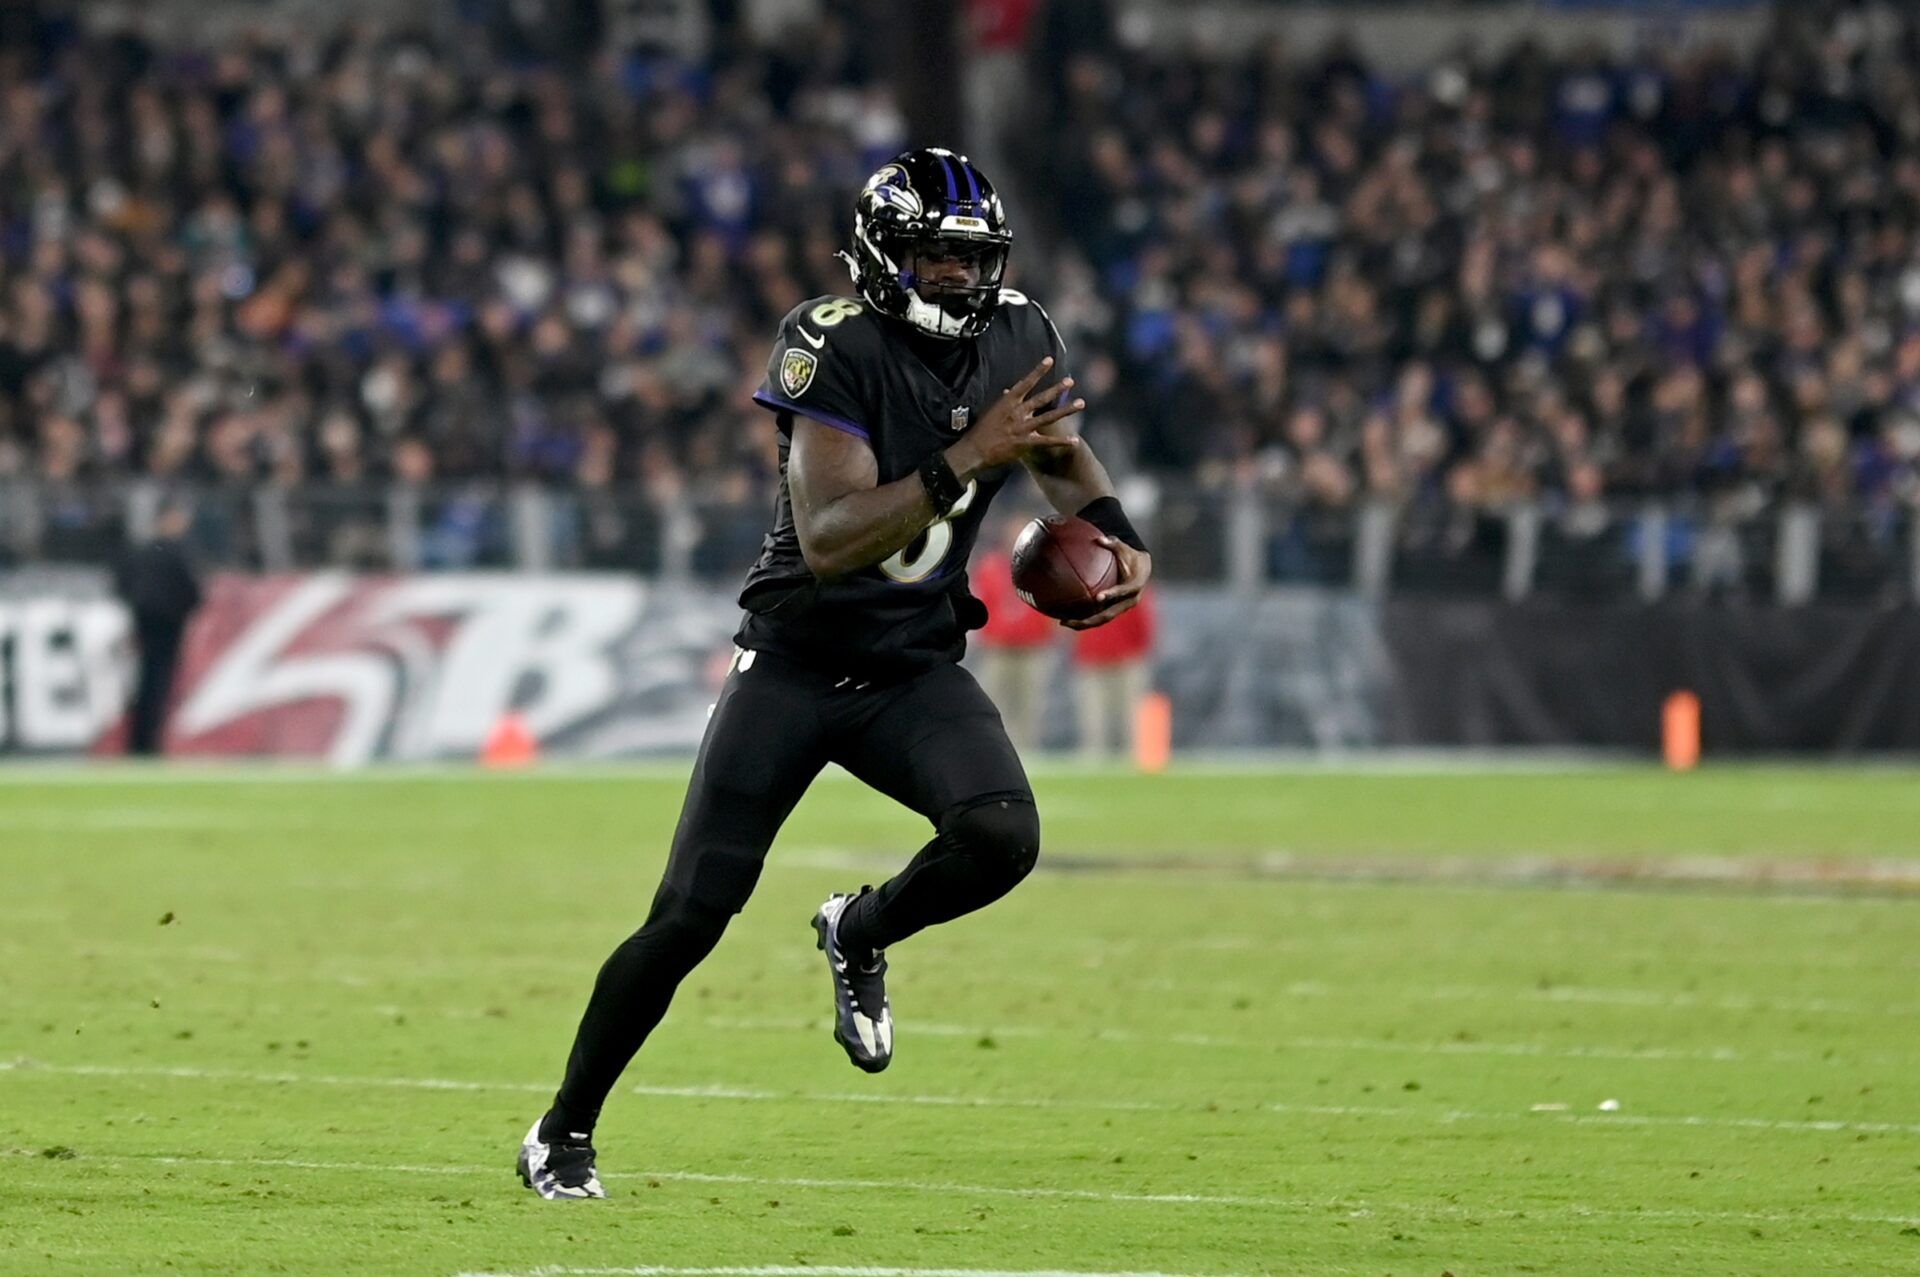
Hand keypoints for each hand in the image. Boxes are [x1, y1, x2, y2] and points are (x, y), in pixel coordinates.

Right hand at [945, 356, 1084, 479]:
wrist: (975, 450)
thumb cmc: (982, 430)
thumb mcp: (992, 411)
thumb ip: (1004, 401)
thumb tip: (1009, 391)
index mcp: (1008, 402)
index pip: (1026, 382)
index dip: (1038, 371)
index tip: (1049, 360)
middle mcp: (1017, 413)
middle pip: (1041, 398)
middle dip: (1057, 389)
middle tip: (1070, 381)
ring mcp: (1023, 428)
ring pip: (1048, 417)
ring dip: (1066, 410)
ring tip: (1081, 403)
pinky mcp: (1026, 443)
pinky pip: (1047, 441)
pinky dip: (1062, 441)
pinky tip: (1075, 440)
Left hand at [1061, 538, 1151, 630]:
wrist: (1143, 570)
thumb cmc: (1131, 556)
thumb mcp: (1124, 548)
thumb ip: (1113, 543)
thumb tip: (1099, 538)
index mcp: (1134, 586)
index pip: (1123, 592)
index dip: (1111, 595)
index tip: (1098, 597)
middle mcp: (1128, 602)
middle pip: (1108, 615)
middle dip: (1088, 620)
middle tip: (1068, 620)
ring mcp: (1121, 608)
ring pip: (1102, 620)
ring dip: (1083, 623)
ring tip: (1063, 622)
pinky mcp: (1115, 610)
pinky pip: (1099, 617)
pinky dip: (1085, 619)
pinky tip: (1067, 618)